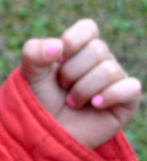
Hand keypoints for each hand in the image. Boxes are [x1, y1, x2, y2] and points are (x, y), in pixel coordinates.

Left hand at [20, 19, 141, 148]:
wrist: (45, 133)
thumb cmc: (39, 100)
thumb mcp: (29, 73)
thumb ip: (34, 52)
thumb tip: (58, 46)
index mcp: (80, 48)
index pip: (88, 28)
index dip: (72, 41)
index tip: (57, 60)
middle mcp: (101, 61)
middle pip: (98, 50)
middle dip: (71, 72)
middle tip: (62, 88)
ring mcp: (116, 80)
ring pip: (110, 70)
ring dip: (83, 90)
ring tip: (72, 102)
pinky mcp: (127, 101)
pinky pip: (131, 88)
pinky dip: (109, 96)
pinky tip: (94, 105)